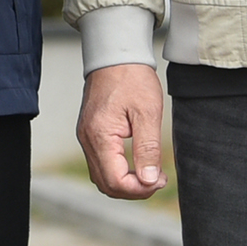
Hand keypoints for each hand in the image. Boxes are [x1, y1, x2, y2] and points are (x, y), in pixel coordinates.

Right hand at [79, 60, 168, 200]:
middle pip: (106, 185)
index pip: (115, 181)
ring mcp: (86, 137)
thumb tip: (148, 180)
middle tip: (158, 179)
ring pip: (102, 177)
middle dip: (134, 190)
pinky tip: (137, 163)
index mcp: (100, 136)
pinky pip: (101, 164)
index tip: (160, 179)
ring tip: (150, 173)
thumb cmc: (132, 79)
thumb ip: (148, 149)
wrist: (115, 55)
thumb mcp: (148, 113)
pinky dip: (118, 171)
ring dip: (126, 183)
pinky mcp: (90, 133)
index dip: (140, 189)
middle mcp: (87, 140)